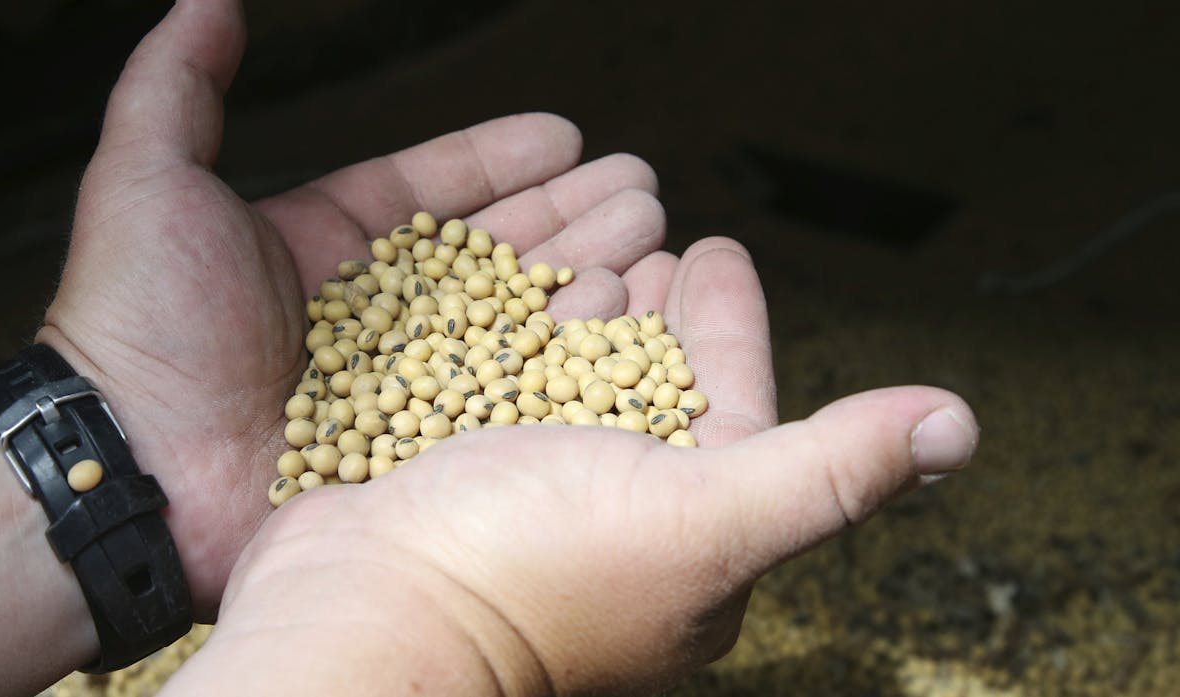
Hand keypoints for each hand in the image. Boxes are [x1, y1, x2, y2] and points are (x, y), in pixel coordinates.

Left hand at [34, 0, 668, 614]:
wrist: (131, 466)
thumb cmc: (135, 323)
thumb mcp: (147, 177)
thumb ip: (178, 83)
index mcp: (321, 251)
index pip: (431, 194)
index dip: (498, 162)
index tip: (565, 135)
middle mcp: (370, 318)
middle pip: (489, 255)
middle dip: (569, 216)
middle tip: (640, 189)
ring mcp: (399, 388)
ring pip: (511, 323)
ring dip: (584, 277)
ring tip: (650, 238)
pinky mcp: (418, 455)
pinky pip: (505, 403)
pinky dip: (564, 368)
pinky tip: (622, 326)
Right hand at [167, 239, 978, 694]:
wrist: (363, 616)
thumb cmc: (531, 576)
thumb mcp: (704, 517)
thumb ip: (826, 469)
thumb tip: (956, 425)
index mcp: (690, 541)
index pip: (733, 411)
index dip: (731, 329)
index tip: (719, 250)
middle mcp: (615, 527)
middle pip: (654, 395)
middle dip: (661, 314)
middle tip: (661, 239)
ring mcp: (532, 506)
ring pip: (575, 391)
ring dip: (590, 317)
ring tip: (592, 253)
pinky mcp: (459, 484)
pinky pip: (502, 394)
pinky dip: (512, 341)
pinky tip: (504, 299)